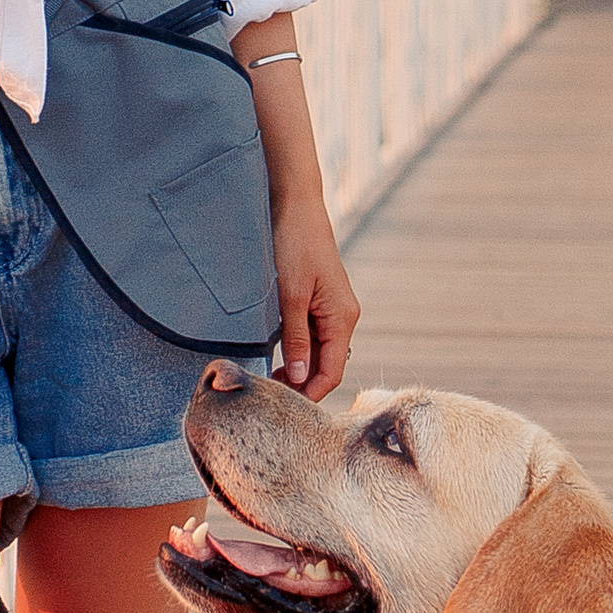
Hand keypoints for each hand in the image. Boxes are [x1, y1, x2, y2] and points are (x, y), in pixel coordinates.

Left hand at [272, 186, 357, 400]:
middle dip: (302, 385)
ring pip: (319, 352)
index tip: (282, 407)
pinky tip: (276, 357)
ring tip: (269, 380)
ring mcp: (332, 310)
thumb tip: (299, 377)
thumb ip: (296, 338)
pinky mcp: (319, 301)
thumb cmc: (294, 244)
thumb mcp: (290, 295)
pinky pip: (312, 336)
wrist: (295, 205)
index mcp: (343, 318)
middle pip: (327, 365)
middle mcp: (343, 317)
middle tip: (269, 397)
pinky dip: (297, 351)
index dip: (309, 394)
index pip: (332, 372)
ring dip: (298, 369)